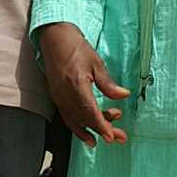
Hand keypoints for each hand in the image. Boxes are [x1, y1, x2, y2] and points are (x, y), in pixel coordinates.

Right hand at [38, 22, 129, 148]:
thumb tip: (123, 95)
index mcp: (77, 86)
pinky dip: (76, 125)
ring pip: (74, 121)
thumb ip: (108, 84)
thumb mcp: (96, 64)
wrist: (54, 39)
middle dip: (102, 131)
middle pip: (84, 120)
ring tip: (101, 137)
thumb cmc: (75, 48)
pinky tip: (85, 129)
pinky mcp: (56, 96)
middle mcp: (65, 95)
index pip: (90, 113)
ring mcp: (59, 97)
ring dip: (89, 130)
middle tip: (119, 137)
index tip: (112, 137)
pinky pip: (66, 116)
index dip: (102, 127)